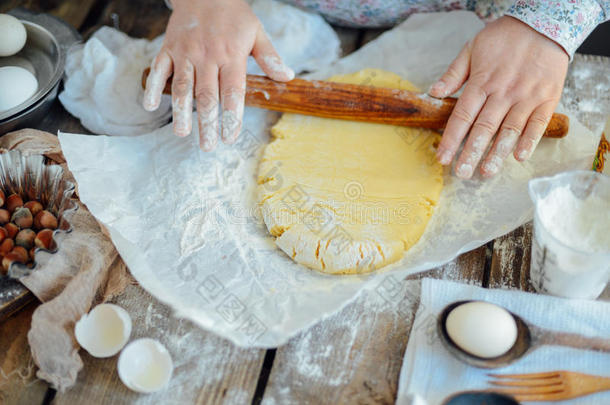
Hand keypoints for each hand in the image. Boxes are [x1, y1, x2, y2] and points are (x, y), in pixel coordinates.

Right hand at [143, 0, 293, 150]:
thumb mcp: (256, 32)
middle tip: (208, 146)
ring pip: (183, 86)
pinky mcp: (169, 48)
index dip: (231, 117)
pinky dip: (153, 87)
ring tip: (182, 133)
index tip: (230, 137)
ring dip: (181, 111)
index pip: (232, 92)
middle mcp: (207, 56)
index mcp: (231, 55)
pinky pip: (159, 69)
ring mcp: (186, 52)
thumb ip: (270, 56)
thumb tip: (287, 77)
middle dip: (207, 123)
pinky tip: (150, 106)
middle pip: (207, 95)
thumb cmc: (233, 15)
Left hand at [429, 16, 568, 177]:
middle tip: (462, 173)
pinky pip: (537, 123)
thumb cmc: (505, 38)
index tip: (442, 158)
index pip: (462, 116)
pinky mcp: (547, 98)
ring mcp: (526, 96)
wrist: (545, 24)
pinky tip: (519, 157)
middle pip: (484, 128)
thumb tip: (433, 92)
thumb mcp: (472, 48)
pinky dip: (529, 141)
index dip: (451, 139)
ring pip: (509, 130)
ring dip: (497, 153)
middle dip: (471, 153)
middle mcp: (503, 92)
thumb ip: (453, 73)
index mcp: (482, 82)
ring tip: (486, 172)